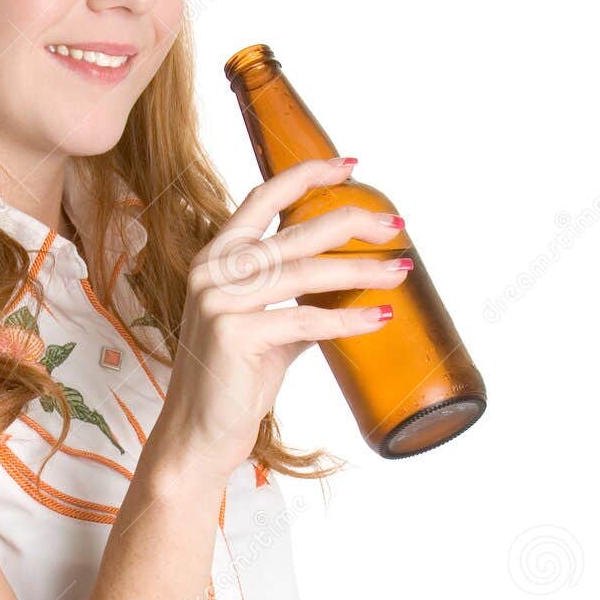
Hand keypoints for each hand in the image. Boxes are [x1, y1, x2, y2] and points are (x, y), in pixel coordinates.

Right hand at [147, 158, 412, 489]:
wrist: (198, 434)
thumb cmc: (231, 381)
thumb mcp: (265, 328)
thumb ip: (296, 301)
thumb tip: (350, 285)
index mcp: (215, 258)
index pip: (263, 197)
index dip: (308, 175)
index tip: (351, 165)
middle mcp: (212, 271)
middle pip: (296, 231)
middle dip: (354, 223)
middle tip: (397, 227)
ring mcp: (219, 301)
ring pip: (307, 273)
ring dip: (362, 271)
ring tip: (401, 273)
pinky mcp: (234, 334)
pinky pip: (307, 320)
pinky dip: (349, 318)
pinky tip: (379, 316)